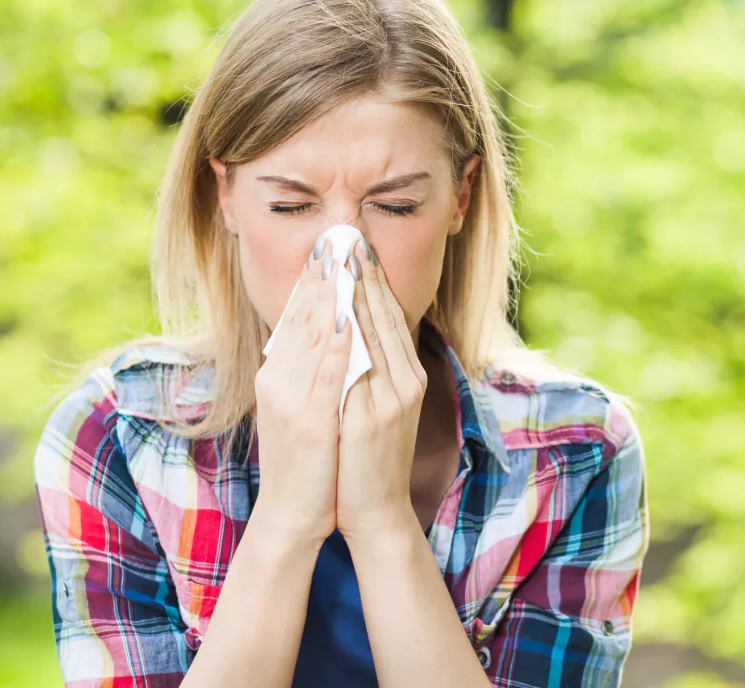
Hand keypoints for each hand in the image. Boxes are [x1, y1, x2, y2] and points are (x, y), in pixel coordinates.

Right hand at [252, 235, 351, 545]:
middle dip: (321, 274)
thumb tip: (327, 337)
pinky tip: (344, 313)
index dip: (313, 279)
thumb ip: (310, 373)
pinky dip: (334, 339)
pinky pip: (325, 371)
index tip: (329, 246)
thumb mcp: (302, 409)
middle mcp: (278, 380)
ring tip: (341, 257)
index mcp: (277, 375)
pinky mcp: (309, 419)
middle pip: (302, 316)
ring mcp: (291, 399)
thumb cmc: (307, 464)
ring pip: (312, 334)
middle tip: (336, 234)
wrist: (293, 515)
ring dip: (328, 293)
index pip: (296, 317)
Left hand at [335, 238, 427, 542]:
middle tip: (347, 233)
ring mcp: (393, 398)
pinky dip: (353, 335)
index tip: (353, 245)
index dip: (370, 278)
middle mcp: (405, 381)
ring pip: (376, 333)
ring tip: (341, 256)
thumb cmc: (365, 460)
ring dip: (357, 292)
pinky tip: (339, 310)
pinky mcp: (376, 417)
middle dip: (364, 273)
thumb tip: (349, 331)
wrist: (375, 511)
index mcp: (405, 377)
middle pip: (384, 315)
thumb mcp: (373, 407)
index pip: (386, 316)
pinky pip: (364, 366)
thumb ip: (366, 370)